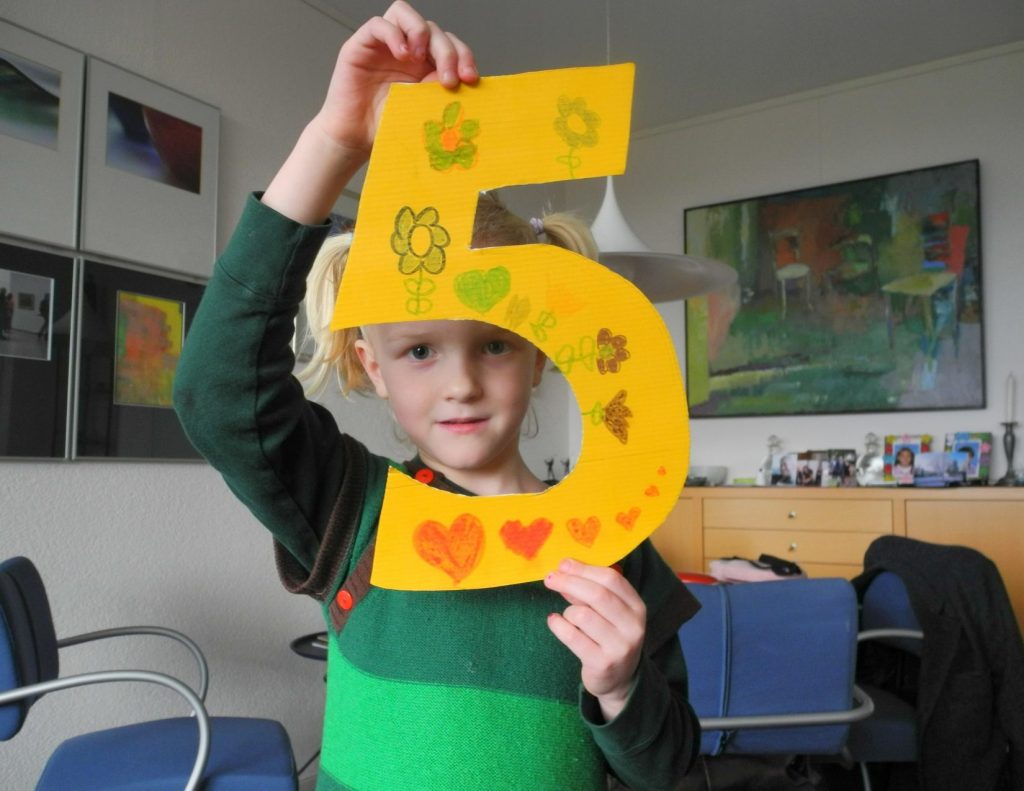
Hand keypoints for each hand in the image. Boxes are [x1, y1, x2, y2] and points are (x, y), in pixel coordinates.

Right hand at [314, 0, 478, 155]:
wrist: (356, 138)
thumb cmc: (388, 126)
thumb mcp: (423, 108)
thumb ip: (440, 91)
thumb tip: (464, 80)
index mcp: (425, 64)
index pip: (450, 44)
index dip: (464, 56)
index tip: (470, 78)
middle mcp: (407, 50)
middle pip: (433, 30)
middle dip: (447, 52)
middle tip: (449, 79)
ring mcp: (385, 45)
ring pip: (406, 15)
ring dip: (420, 32)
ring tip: (419, 59)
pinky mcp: (362, 44)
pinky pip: (379, 25)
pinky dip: (394, 35)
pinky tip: (402, 55)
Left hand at [544, 558, 645, 721]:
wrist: (619, 680)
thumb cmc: (610, 637)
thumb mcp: (609, 612)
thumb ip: (590, 591)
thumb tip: (564, 569)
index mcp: (636, 607)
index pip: (612, 579)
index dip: (585, 569)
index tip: (564, 564)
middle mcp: (633, 626)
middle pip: (598, 595)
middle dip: (570, 582)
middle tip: (550, 578)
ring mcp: (620, 647)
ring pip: (583, 615)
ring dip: (568, 611)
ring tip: (566, 615)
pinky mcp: (602, 664)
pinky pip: (572, 637)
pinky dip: (558, 625)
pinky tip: (554, 621)